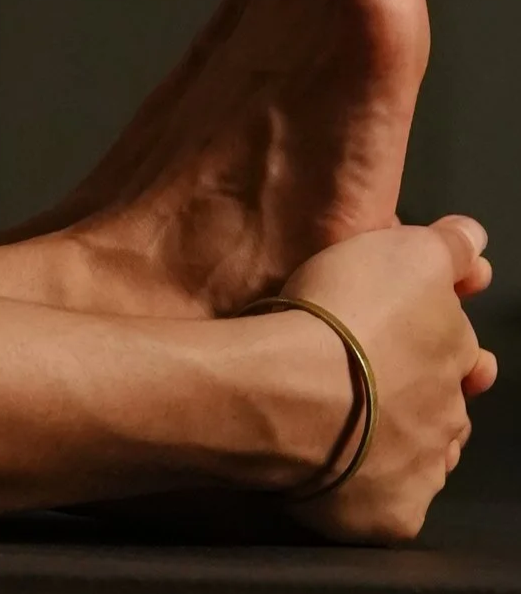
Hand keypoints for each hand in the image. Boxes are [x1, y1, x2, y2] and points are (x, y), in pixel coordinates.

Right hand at [277, 216, 494, 542]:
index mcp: (455, 352)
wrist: (283, 394)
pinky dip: (364, 495)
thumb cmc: (337, 319)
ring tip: (348, 429)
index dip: (431, 337)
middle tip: (370, 382)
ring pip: (419, 458)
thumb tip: (475, 239)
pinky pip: (383, 508)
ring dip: (396, 446)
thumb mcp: (400, 251)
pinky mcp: (386, 518)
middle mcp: (450, 416)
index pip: (458, 347)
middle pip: (442, 406)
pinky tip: (335, 478)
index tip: (403, 331)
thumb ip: (446, 246)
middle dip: (419, 397)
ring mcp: (422, 472)